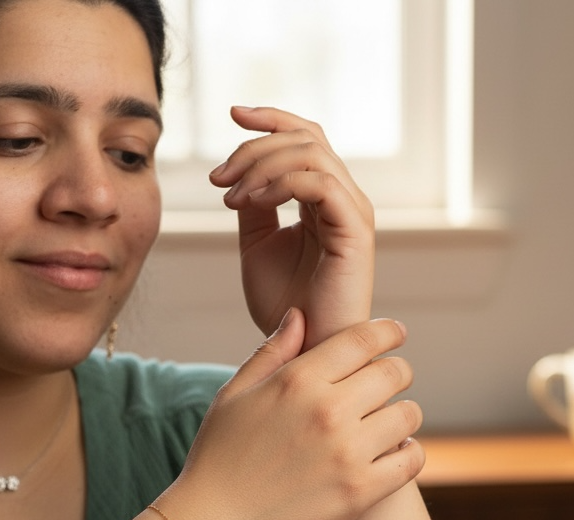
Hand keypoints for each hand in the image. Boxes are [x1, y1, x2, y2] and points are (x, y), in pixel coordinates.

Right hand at [162, 310, 422, 519]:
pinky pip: (412, 459)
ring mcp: (347, 452)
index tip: (397, 334)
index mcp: (297, 380)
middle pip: (394, 373)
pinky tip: (392, 454)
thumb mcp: (234, 395)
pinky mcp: (361, 491)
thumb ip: (272, 352)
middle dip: (397, 374)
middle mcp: (328, 410)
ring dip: (403, 415)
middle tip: (391, 385)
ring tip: (388, 424)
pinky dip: (408, 453)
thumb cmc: (219, 458)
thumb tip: (300, 314)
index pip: (363, 339)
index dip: (388, 331)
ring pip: (408, 414)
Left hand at [210, 107, 374, 349]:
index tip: (232, 115)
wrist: (302, 351)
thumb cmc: (283, 308)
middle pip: (305, 138)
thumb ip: (254, 204)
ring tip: (232, 195)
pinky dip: (280, 183)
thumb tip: (239, 170)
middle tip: (217, 177)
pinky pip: (320, 183)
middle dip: (254, 147)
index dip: (271, 118)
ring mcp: (353, 212)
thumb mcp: (257, 244)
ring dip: (261, 165)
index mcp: (325, 200)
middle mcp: (345, 199)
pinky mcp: (356, 229)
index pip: (306, 137)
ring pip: (311, 153)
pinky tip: (253, 203)